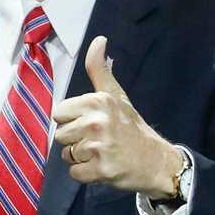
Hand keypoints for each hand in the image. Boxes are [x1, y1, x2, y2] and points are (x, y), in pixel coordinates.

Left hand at [52, 36, 183, 197]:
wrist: (156, 161)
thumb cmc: (131, 127)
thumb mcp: (116, 95)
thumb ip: (100, 70)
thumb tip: (98, 40)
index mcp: (97, 102)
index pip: (58, 113)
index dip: (71, 120)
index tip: (90, 123)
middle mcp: (96, 122)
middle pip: (60, 135)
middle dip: (75, 140)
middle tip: (98, 140)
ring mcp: (98, 147)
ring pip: (66, 155)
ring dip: (80, 158)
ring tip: (102, 153)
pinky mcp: (100, 169)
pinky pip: (75, 173)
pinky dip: (86, 174)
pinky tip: (103, 167)